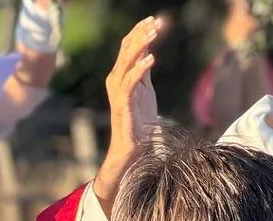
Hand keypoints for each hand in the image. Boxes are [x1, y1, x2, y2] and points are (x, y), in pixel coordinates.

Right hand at [96, 17, 162, 212]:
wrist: (133, 148)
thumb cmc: (139, 122)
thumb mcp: (145, 92)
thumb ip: (144, 74)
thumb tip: (149, 55)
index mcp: (121, 76)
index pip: (129, 48)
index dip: (140, 33)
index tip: (154, 20)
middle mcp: (115, 80)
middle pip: (127, 50)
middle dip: (141, 34)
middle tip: (156, 21)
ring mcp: (118, 91)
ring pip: (127, 61)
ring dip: (141, 46)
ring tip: (154, 33)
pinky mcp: (123, 103)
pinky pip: (130, 81)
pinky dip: (141, 69)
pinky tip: (151, 59)